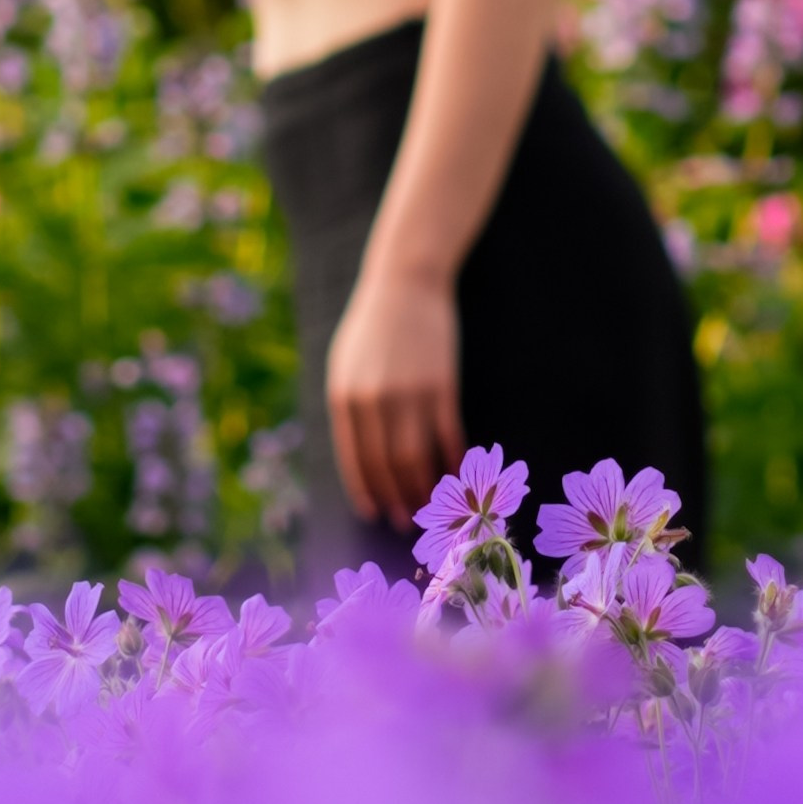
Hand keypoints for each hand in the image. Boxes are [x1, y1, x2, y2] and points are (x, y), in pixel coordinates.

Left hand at [326, 263, 463, 529]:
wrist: (406, 282)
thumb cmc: (374, 326)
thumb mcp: (345, 365)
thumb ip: (349, 408)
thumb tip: (361, 456)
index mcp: (345, 398)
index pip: (355, 460)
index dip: (367, 492)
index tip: (376, 514)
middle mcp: (374, 402)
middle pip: (387, 467)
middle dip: (397, 499)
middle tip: (407, 521)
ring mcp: (409, 395)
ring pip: (418, 459)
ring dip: (425, 489)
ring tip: (432, 508)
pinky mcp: (441, 387)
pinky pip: (447, 437)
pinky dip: (453, 461)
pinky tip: (457, 473)